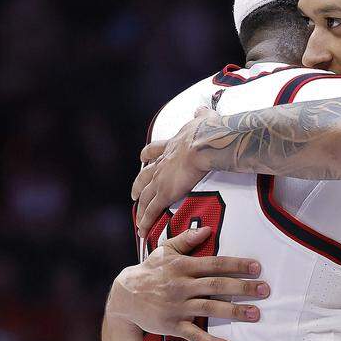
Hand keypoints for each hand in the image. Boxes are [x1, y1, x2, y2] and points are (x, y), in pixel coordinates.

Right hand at [108, 225, 268, 340]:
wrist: (124, 296)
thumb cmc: (149, 271)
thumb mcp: (164, 251)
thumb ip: (186, 240)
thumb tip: (207, 229)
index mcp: (182, 266)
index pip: (214, 264)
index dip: (236, 265)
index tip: (256, 268)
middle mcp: (182, 285)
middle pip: (217, 285)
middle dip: (243, 288)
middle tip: (265, 290)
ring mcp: (177, 306)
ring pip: (210, 308)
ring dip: (234, 312)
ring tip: (255, 314)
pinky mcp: (172, 325)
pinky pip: (194, 334)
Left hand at [133, 107, 219, 234]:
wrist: (205, 143)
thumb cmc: (208, 131)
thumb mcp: (203, 118)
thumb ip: (202, 115)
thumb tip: (203, 109)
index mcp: (172, 146)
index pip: (154, 151)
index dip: (148, 156)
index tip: (143, 159)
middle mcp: (163, 163)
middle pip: (144, 176)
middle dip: (137, 185)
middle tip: (133, 194)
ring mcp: (161, 179)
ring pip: (145, 197)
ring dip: (140, 208)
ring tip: (137, 219)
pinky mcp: (165, 193)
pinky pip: (152, 211)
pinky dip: (146, 222)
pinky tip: (142, 231)